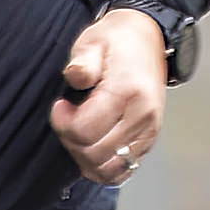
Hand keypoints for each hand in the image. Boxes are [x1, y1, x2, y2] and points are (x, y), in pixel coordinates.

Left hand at [52, 7, 167, 185]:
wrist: (148, 39)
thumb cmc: (116, 41)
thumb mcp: (93, 41)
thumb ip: (82, 62)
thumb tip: (75, 77)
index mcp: (127, 92)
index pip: (85, 130)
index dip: (63, 123)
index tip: (59, 106)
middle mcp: (142, 116)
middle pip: (94, 153)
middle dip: (71, 140)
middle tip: (67, 119)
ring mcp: (148, 131)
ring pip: (108, 168)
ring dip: (84, 157)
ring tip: (79, 133)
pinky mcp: (149, 140)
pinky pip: (123, 170)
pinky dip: (103, 167)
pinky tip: (92, 148)